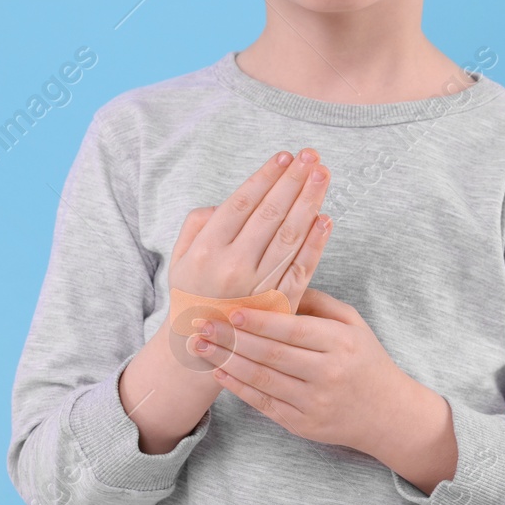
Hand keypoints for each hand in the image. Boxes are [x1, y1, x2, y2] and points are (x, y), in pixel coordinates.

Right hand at [169, 147, 333, 311]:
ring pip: (289, 236)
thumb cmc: (193, 293)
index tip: (285, 156)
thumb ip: (198, 224)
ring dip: (309, 202)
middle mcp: (233, 266)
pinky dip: (316, 242)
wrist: (202, 349)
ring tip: (322, 175)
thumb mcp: (178, 258)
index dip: (266, 176)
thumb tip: (228, 202)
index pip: (242, 202)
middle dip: (294, 180)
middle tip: (312, 155)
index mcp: (206, 250)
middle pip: (271, 213)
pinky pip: (302, 268)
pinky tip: (326, 219)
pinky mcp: (279, 304)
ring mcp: (258, 286)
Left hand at [194, 286, 408, 455]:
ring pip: (262, 380)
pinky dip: (238, 387)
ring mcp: (314, 403)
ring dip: (226, 361)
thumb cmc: (366, 360)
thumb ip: (319, 302)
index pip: (294, 330)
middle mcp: (328, 374)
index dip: (260, 321)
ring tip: (199, 346)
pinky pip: (263, 404)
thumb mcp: (353, 323)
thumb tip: (279, 282)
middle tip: (201, 324)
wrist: (387, 414)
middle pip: (272, 354)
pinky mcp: (302, 424)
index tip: (231, 311)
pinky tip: (218, 371)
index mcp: (341, 344)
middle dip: (231, 339)